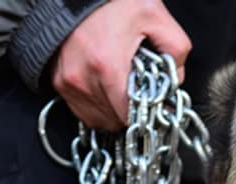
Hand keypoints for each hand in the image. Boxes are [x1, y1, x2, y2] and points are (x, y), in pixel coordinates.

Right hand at [51, 0, 190, 130]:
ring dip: (114, 111)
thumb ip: (175, 48)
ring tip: (122, 86)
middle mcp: (83, 78)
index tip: (152, 103)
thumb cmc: (111, 2)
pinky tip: (107, 88)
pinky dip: (98, 106)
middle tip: (138, 89)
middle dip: (132, 109)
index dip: (145, 113)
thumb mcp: (154, 16)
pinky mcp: (59, 83)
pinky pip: (83, 112)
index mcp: (107, 65)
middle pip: (115, 119)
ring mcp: (68, 82)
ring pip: (99, 119)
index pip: (128, 113)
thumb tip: (176, 79)